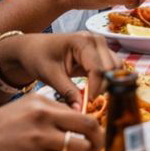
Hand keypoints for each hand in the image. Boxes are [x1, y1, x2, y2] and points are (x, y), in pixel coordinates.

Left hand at [0, 31, 121, 106]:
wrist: (33, 48)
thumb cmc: (39, 57)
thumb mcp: (51, 76)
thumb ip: (67, 92)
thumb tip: (79, 110)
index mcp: (82, 41)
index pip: (98, 68)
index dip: (95, 87)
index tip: (87, 102)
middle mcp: (96, 40)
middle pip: (111, 67)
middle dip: (103, 86)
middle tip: (90, 100)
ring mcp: (101, 45)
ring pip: (116, 67)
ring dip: (108, 82)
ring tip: (93, 94)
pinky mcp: (102, 52)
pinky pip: (112, 66)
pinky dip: (108, 78)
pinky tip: (96, 88)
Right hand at [0, 94, 103, 150]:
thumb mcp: (23, 110)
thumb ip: (51, 112)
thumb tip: (78, 121)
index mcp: (42, 102)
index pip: (81, 111)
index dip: (91, 125)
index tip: (91, 135)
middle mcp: (43, 116)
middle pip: (89, 125)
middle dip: (98, 139)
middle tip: (95, 149)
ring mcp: (39, 138)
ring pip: (81, 147)